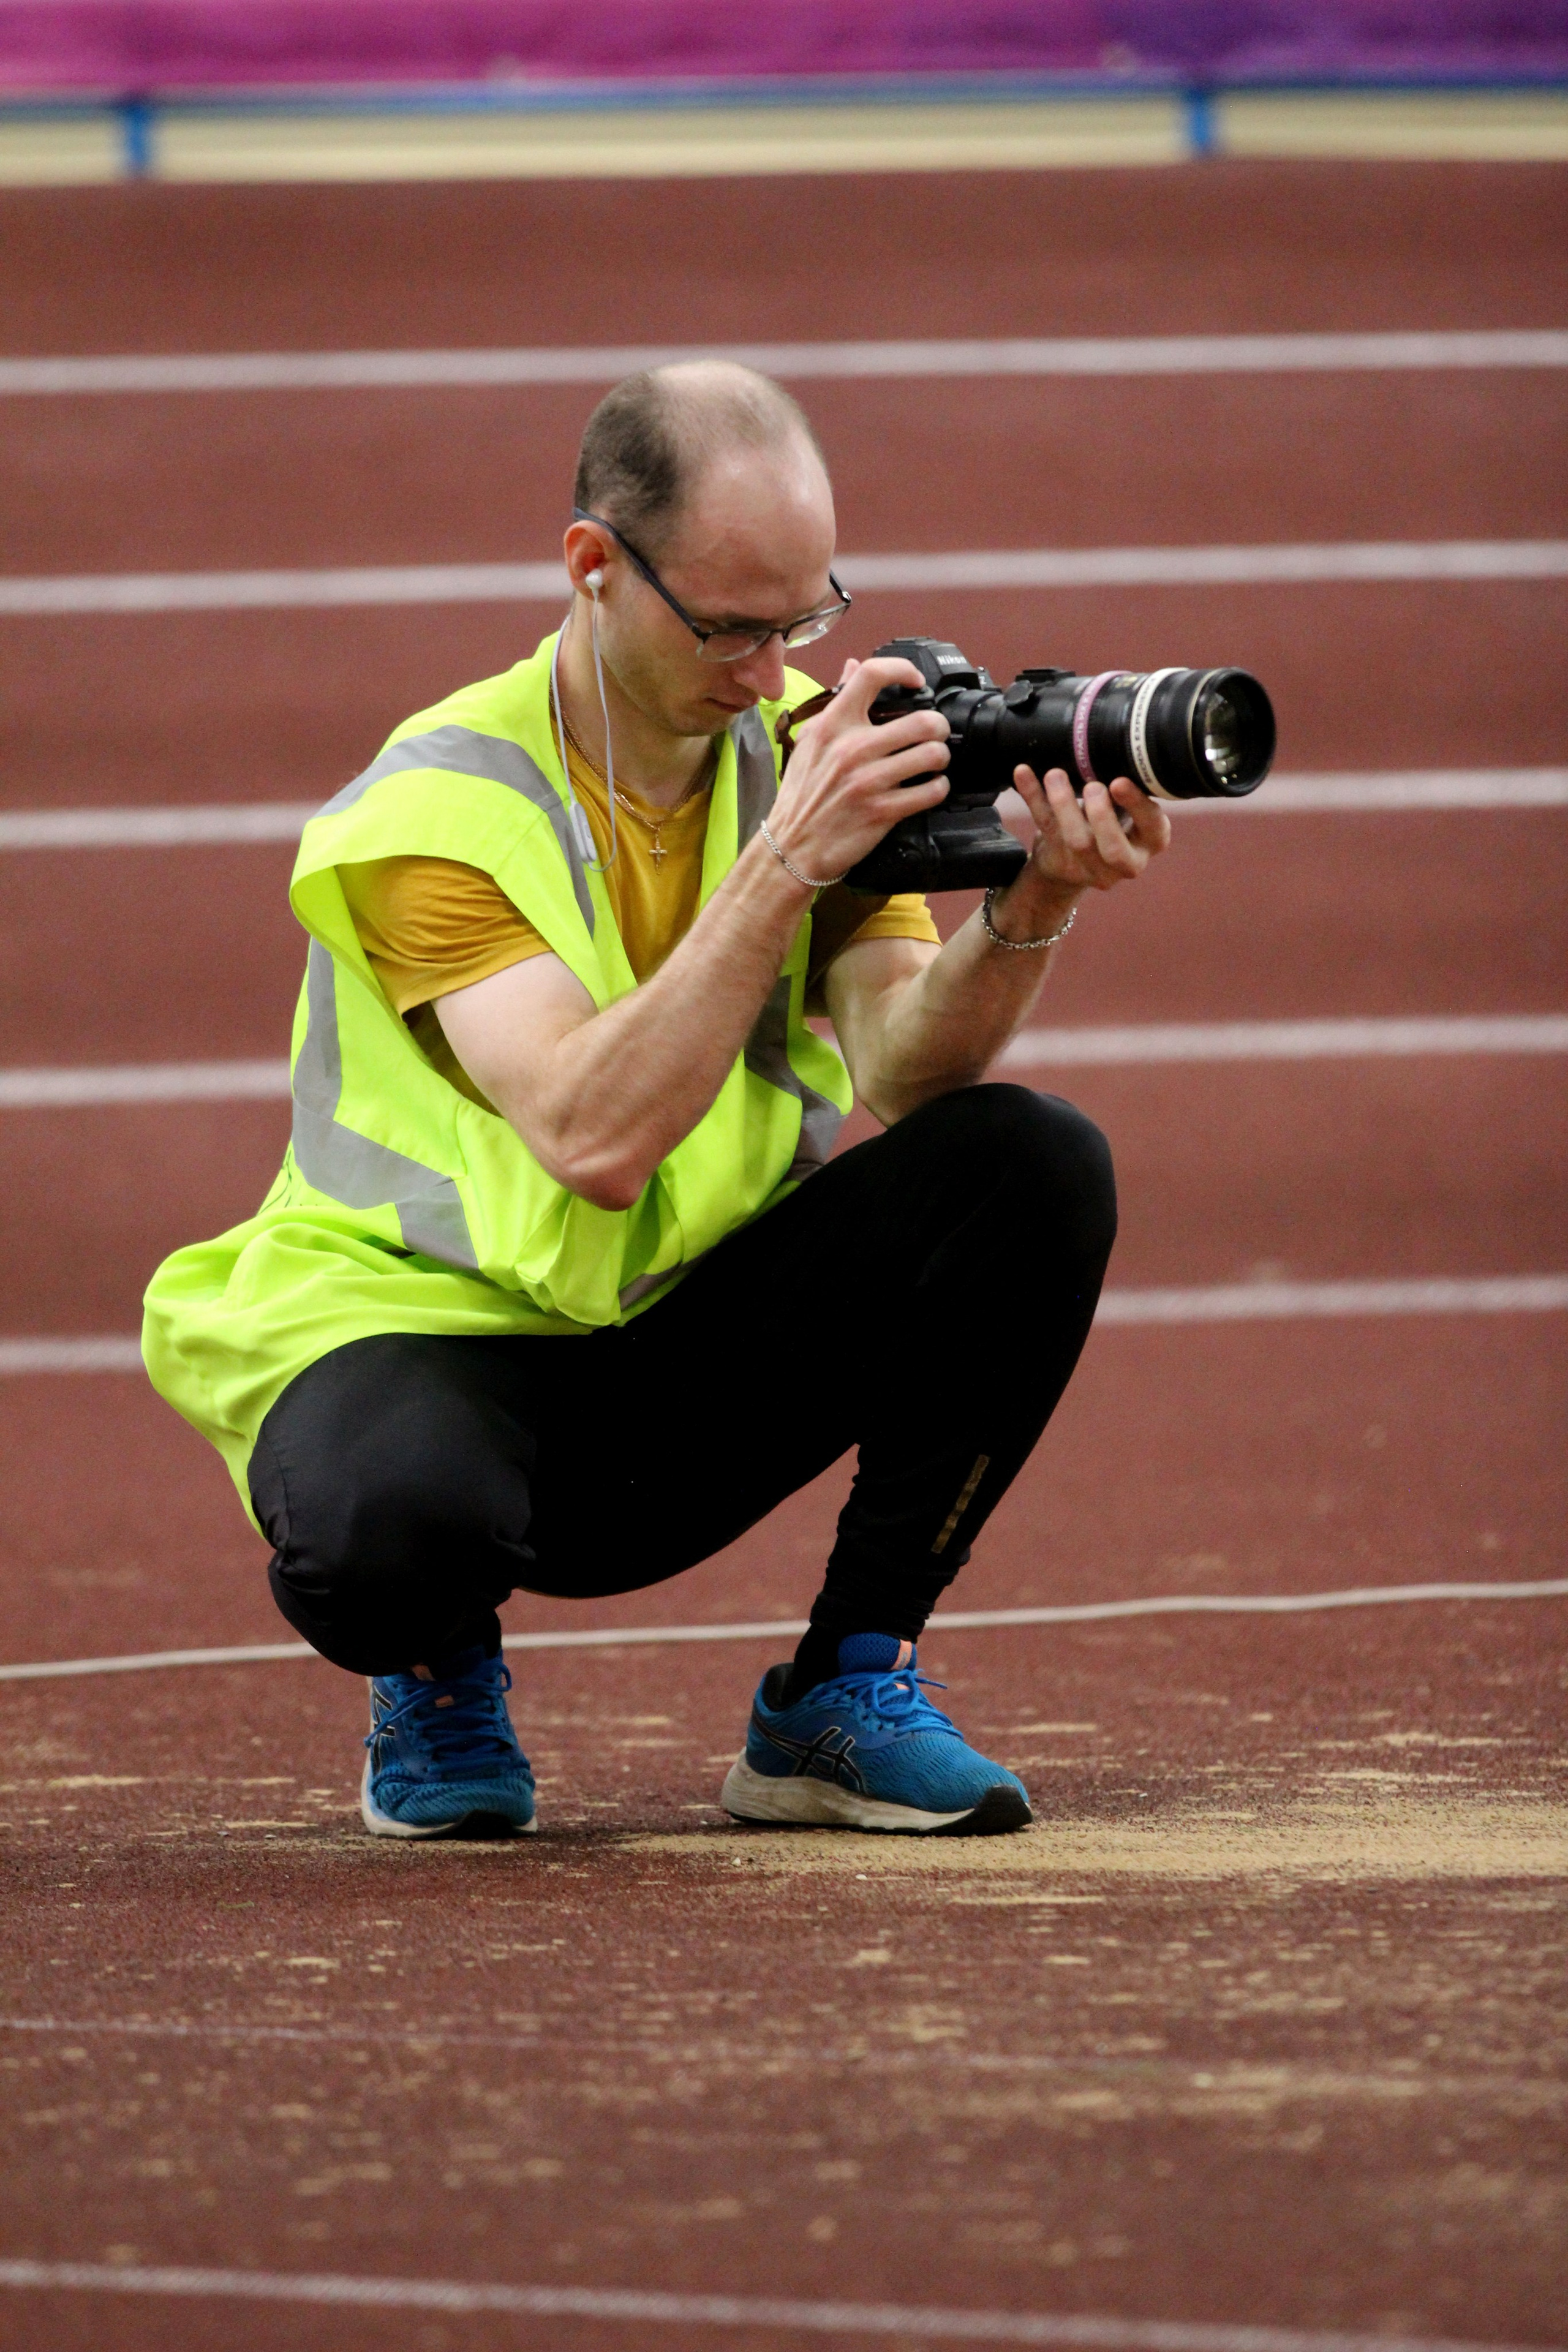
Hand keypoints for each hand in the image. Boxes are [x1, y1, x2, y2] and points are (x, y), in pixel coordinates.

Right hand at [766, 656, 949, 881]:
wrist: (792, 846)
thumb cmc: (802, 794)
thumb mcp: (810, 741)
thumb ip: (836, 703)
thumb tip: (853, 666)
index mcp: (833, 725)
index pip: (871, 675)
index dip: (902, 669)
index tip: (915, 681)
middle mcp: (852, 749)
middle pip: (922, 720)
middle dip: (938, 726)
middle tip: (936, 732)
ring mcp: (869, 781)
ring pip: (932, 755)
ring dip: (941, 757)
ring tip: (933, 761)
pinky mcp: (883, 811)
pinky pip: (931, 791)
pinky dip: (938, 788)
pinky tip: (930, 788)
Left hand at [995, 765, 1170, 930]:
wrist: (1073, 863)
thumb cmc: (1112, 824)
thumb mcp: (1130, 809)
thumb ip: (1129, 788)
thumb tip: (1120, 744)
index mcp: (1149, 842)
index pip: (1153, 828)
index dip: (1137, 806)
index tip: (1119, 782)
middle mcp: (1124, 862)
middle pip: (1113, 849)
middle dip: (1101, 816)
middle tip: (1092, 786)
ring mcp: (1089, 866)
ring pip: (1077, 841)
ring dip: (1064, 804)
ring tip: (1055, 774)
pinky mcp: (1058, 858)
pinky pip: (1045, 825)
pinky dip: (1033, 796)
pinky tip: (1023, 772)